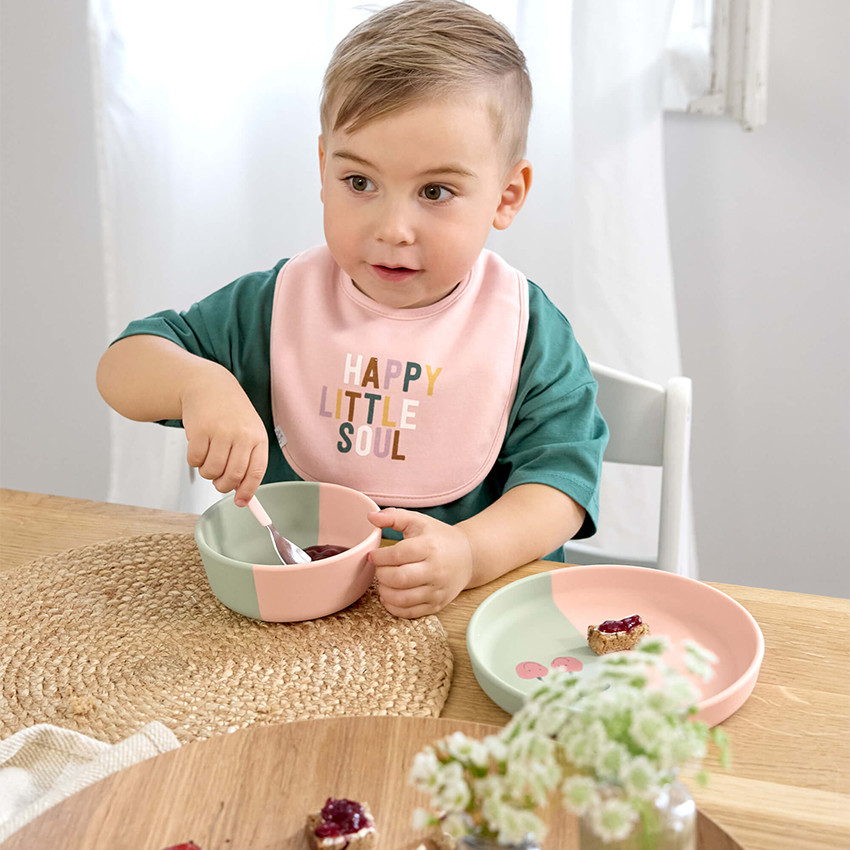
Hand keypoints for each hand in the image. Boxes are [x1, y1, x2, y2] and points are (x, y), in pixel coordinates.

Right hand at [180, 373, 267, 506]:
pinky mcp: (200, 429)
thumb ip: (247, 461)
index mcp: (258, 437)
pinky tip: (199, 447)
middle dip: (223, 486)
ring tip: (208, 459)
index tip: (240, 502)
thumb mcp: (248, 433)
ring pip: (212, 471)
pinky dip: (194, 461)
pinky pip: (195, 460)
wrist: (210, 386)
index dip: (247, 491)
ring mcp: (221, 431)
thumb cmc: (231, 415)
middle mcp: (242, 435)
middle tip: (218, 481)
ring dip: (207, 472)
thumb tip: (242, 497)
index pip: (256, 472)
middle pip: (232, 476)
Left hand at [367, 509, 473, 617]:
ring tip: (384, 582)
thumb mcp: (419, 521)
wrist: (468, 556)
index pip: (398, 554)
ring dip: (385, 592)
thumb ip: (394, 516)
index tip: (372, 555)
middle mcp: (436, 570)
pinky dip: (393, 607)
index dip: (379, 556)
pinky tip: (390, 595)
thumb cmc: (439, 537)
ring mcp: (437, 590)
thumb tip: (370, 516)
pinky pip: (410, 613)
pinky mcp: (437, 605)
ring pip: (402, 599)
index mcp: (430, 547)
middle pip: (398, 578)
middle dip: (381, 574)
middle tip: (379, 568)